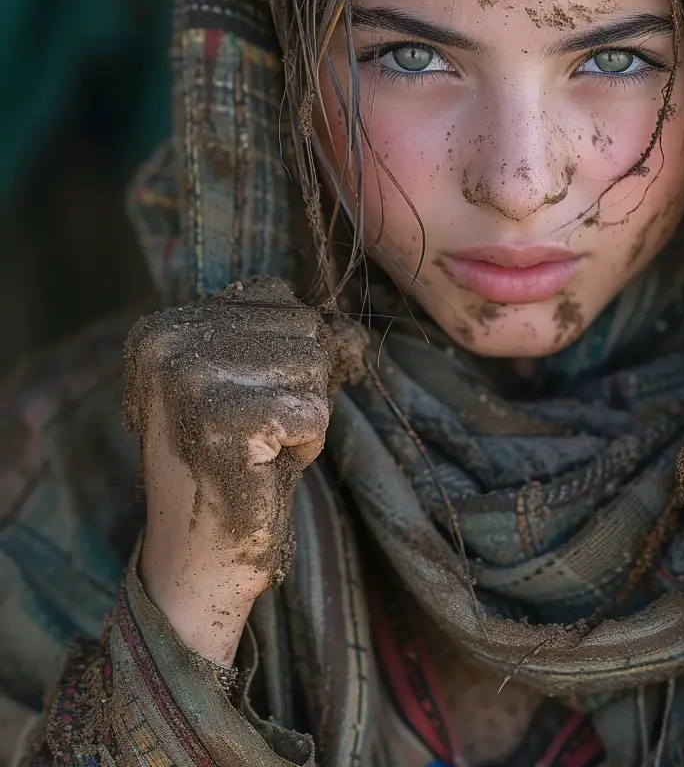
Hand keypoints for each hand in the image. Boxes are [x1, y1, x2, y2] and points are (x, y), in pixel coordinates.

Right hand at [126, 277, 365, 663]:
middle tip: (251, 434)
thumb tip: (351, 327)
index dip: (281, 356)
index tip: (237, 405)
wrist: (199, 559)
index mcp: (161, 329)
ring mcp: (191, 381)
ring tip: (256, 450)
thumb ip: (282, 330)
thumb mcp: (247, 377)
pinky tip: (263, 470)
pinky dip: (308, 444)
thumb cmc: (237, 460)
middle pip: (301, 326)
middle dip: (296, 385)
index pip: (275, 296)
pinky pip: (317, 411)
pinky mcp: (227, 423)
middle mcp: (166, 346)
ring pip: (314, 363)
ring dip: (303, 413)